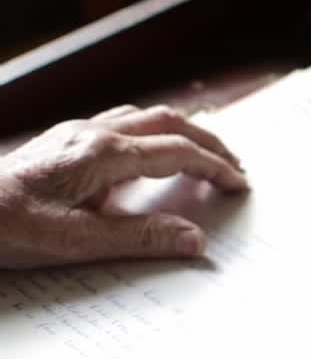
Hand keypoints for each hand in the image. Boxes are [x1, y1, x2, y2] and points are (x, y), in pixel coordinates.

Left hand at [0, 104, 247, 268]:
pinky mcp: (63, 141)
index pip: (177, 152)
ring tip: (202, 156)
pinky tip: (150, 156)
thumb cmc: (9, 226)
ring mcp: (75, 133)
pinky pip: (121, 124)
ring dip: (182, 133)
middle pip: (168, 122)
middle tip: (234, 166)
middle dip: (208, 142)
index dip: (215, 167)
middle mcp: (92, 134)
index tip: (239, 184)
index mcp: (102, 154)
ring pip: (144, 117)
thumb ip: (142, 238)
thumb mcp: (78, 242)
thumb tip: (195, 239)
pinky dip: (153, 134)